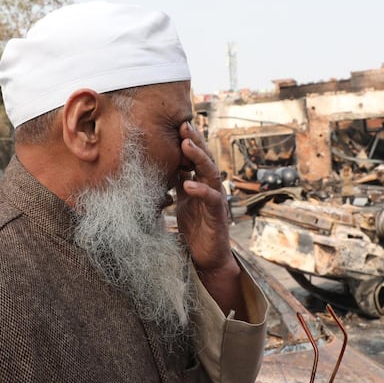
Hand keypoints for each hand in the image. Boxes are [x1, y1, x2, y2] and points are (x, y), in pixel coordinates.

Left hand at [174, 121, 244, 317]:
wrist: (207, 258)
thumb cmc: (196, 230)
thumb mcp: (183, 202)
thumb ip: (179, 184)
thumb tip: (165, 167)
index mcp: (201, 182)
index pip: (196, 157)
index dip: (189, 140)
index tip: (176, 124)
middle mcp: (211, 187)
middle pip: (204, 158)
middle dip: (195, 140)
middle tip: (183, 124)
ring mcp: (216, 199)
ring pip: (210, 172)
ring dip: (198, 157)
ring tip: (186, 144)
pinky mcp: (218, 214)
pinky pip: (211, 198)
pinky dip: (200, 190)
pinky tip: (189, 184)